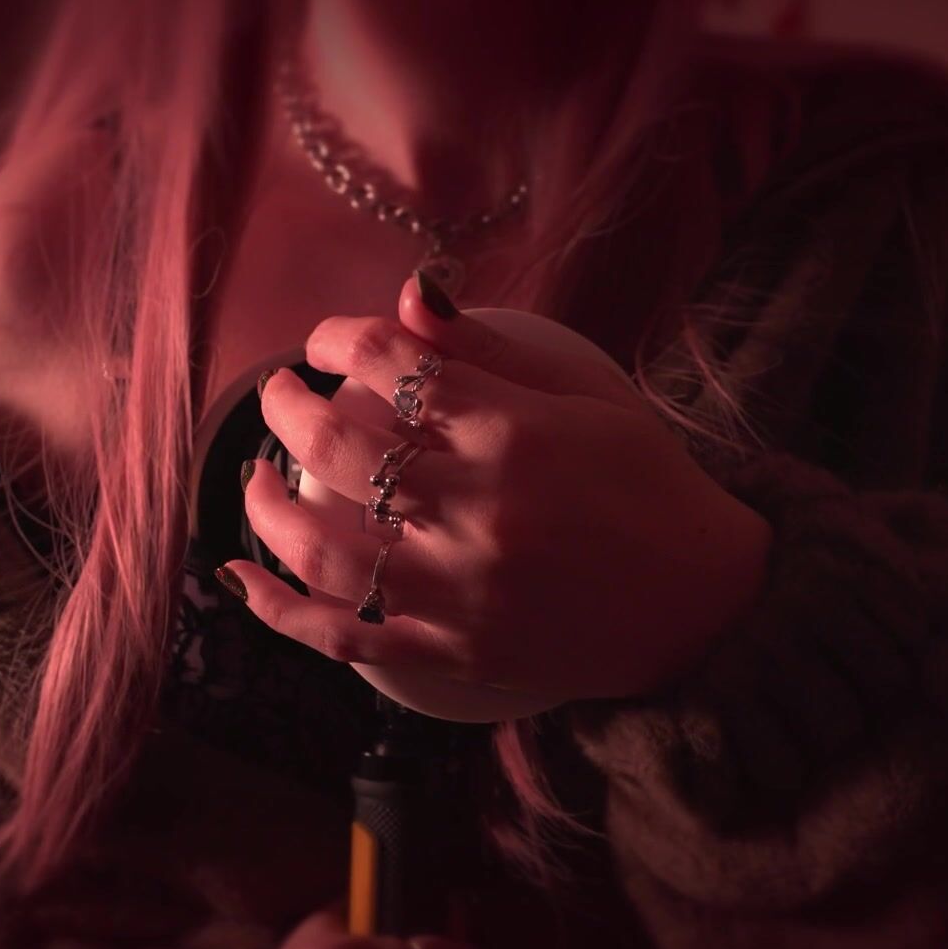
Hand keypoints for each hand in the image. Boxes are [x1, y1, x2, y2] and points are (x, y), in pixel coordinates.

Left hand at [217, 273, 769, 713]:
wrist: (706, 603)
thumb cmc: (648, 484)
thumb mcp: (587, 398)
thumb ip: (492, 352)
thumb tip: (409, 295)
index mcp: (517, 433)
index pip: (391, 367)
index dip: (338, 342)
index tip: (325, 344)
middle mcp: (483, 511)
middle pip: (339, 448)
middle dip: (285, 409)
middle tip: (277, 396)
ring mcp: (463, 591)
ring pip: (322, 546)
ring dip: (266, 504)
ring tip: (256, 476)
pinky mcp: (454, 653)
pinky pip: (342, 637)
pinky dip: (277, 609)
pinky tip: (241, 575)